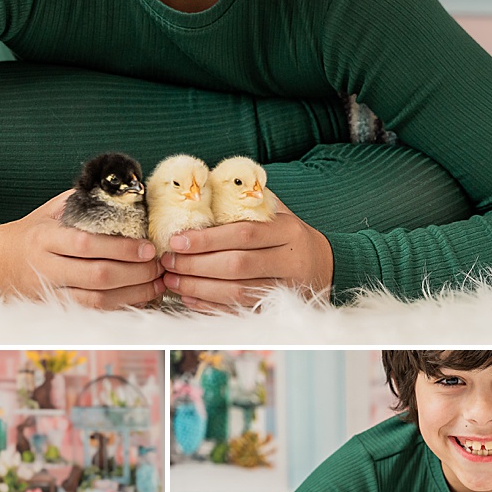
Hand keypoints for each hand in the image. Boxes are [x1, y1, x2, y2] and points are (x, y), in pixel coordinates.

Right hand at [0, 190, 164, 308]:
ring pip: (96, 300)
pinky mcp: (55, 308)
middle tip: (158, 265)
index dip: (121, 248)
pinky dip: (119, 307)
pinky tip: (139, 298)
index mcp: (45, 237)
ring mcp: (49, 291)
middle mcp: (46, 266)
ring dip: (132, 293)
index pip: (86, 244)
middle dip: (134, 272)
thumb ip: (84, 201)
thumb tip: (126, 192)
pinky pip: (92, 312)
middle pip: (96, 275)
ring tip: (157, 284)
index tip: (148, 246)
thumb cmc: (32, 232)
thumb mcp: (51, 209)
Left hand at [160, 200, 332, 312]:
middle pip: (237, 265)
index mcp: (288, 230)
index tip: (177, 240)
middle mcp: (290, 260)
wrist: (323, 264)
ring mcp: (286, 288)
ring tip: (172, 280)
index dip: (206, 239)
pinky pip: (238, 310)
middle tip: (168, 262)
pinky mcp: (278, 308)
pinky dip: (210, 306)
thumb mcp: (276, 212)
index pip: (243, 234)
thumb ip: (246, 200)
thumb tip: (202, 182)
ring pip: (237, 292)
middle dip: (196, 265)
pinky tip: (189, 297)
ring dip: (199, 288)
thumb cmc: (288, 234)